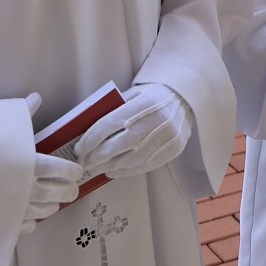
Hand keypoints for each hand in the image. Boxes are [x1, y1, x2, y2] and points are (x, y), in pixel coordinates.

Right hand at [18, 93, 81, 230]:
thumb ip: (20, 114)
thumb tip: (36, 97)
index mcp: (27, 163)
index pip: (59, 169)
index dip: (71, 171)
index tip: (78, 172)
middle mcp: (24, 187)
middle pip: (55, 192)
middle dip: (67, 191)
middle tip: (72, 190)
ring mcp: (11, 209)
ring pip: (41, 211)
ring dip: (50, 207)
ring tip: (54, 205)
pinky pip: (20, 227)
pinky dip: (29, 223)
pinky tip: (31, 220)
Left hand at [72, 83, 191, 180]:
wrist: (186, 99)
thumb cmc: (154, 96)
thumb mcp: (134, 94)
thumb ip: (114, 109)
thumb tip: (87, 131)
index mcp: (144, 103)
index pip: (109, 124)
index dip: (90, 139)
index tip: (79, 149)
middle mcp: (156, 121)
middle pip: (117, 146)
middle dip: (95, 157)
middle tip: (84, 163)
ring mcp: (167, 138)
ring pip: (130, 160)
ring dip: (108, 167)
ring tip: (96, 168)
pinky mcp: (173, 150)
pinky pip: (144, 166)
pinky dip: (125, 171)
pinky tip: (113, 171)